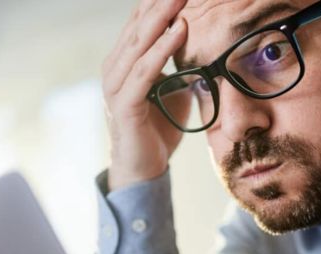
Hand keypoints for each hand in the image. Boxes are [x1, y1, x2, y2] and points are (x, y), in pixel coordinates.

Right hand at [101, 0, 189, 190]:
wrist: (142, 169)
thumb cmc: (157, 129)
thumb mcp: (172, 91)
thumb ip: (180, 68)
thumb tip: (206, 51)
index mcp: (124, 62)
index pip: (141, 22)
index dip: (159, 2)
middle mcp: (114, 68)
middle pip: (139, 25)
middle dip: (161, 2)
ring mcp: (116, 86)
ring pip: (139, 43)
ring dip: (162, 18)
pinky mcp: (123, 104)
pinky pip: (145, 71)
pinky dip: (162, 49)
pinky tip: (180, 32)